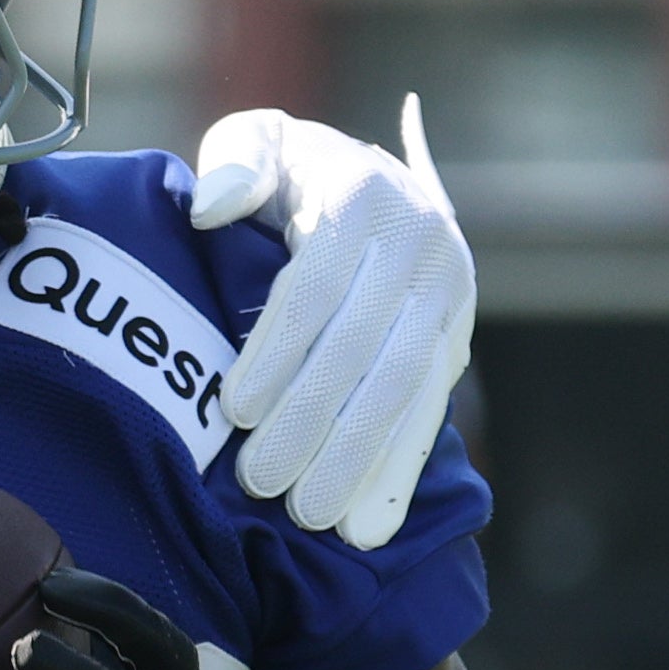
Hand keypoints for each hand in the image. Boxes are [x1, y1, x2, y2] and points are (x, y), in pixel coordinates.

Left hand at [181, 93, 473, 550]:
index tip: (233, 411)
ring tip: (311, 517)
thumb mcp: (258, 141)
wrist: (379, 182)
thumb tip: (211, 208)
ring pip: (403, 388)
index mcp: (365, 195)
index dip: (275, 349)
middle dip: (312, 421)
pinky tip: (367, 528)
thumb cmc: (293, 173)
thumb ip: (234, 164)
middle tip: (261, 482)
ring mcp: (448, 296)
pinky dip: (398, 474)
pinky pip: (429, 413)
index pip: (315, 284)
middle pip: (363, 347)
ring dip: (359, 459)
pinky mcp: (457, 342)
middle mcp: (420, 244)